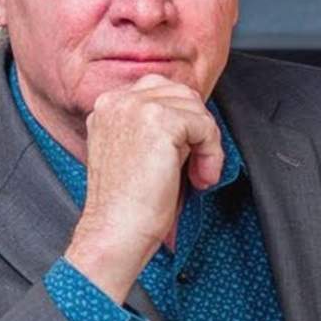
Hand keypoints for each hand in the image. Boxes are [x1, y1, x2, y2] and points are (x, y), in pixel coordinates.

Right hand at [63, 75, 222, 300]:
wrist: (116, 229)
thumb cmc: (129, 202)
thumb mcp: (139, 151)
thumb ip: (156, 126)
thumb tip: (195, 117)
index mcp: (108, 105)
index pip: (162, 91)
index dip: (184, 123)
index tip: (185, 156)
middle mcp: (117, 100)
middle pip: (183, 94)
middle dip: (197, 130)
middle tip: (195, 167)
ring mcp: (135, 106)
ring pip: (196, 108)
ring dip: (207, 144)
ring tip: (197, 174)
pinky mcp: (159, 120)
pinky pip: (205, 125)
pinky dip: (212, 153)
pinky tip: (200, 177)